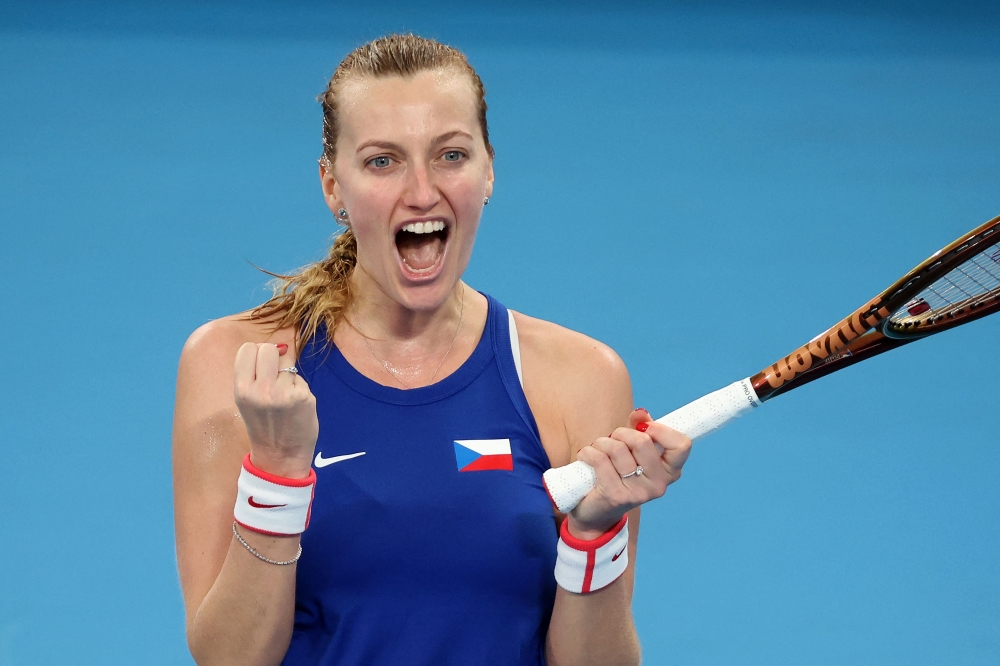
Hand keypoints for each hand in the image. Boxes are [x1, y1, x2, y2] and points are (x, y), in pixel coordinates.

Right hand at [233, 342, 318, 477]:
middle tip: (275, 376)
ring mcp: (282, 392)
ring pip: (288, 362)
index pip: (248, 349)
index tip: (261, 365)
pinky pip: (300, 379)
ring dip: (288, 374)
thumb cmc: (264, 424)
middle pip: (269, 348)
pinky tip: (296, 405)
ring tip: (285, 394)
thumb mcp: (248, 399)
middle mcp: (260, 389)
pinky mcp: (302, 396)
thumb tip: (278, 347)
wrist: (280, 455)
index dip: (257, 353)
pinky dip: (300, 388)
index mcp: (241, 389)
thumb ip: (255, 373)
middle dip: (275, 357)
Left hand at [568, 409, 691, 538]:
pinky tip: (586, 457)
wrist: (596, 511)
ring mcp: (640, 492)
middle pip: (642, 441)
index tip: (644, 428)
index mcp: (670, 471)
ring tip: (598, 450)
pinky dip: (588, 452)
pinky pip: (600, 460)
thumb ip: (639, 428)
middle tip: (613, 440)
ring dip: (602, 443)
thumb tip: (641, 413)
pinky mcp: (617, 496)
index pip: (681, 445)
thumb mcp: (632, 449)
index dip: (661, 430)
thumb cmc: (617, 474)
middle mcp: (660, 484)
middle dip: (621, 433)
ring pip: (618, 448)